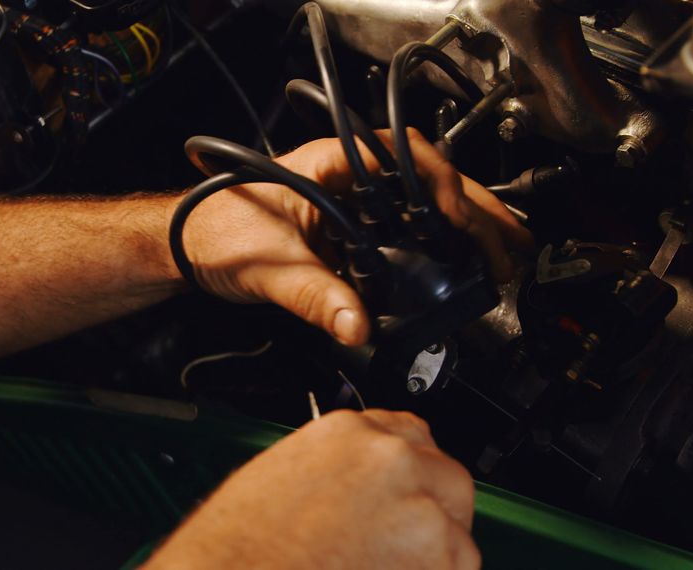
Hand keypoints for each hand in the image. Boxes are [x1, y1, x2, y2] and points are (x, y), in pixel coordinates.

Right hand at [144, 409, 480, 568]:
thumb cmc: (238, 547)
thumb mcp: (280, 481)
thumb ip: (335, 473)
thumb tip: (360, 491)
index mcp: (345, 433)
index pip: (406, 435)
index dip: (408, 472)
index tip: (404, 494)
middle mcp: (389, 458)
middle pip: (445, 475)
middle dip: (433, 509)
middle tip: (404, 545)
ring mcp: (418, 504)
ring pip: (457, 531)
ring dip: (433, 557)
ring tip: (382, 568)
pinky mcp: (438, 553)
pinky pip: (458, 568)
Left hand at [176, 128, 531, 345]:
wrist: (183, 245)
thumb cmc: (212, 231)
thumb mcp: (265, 264)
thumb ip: (311, 295)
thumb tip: (354, 323)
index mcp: (328, 164)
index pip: (402, 155)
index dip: (440, 184)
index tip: (458, 220)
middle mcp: (346, 176)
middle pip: (426, 180)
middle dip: (474, 208)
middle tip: (510, 241)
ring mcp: (351, 202)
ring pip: (421, 203)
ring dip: (465, 224)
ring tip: (504, 250)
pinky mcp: (349, 230)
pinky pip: (404, 229)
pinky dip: (438, 244)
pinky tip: (463, 261)